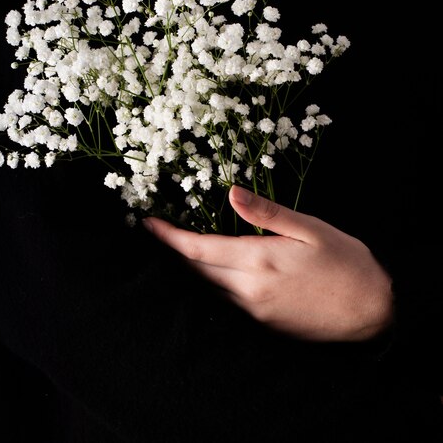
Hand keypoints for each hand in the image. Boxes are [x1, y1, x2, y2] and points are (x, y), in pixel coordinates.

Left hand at [143, 185, 393, 341]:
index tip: (147, 223)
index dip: (168, 237)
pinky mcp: (263, 325)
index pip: (197, 249)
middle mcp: (248, 290)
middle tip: (155, 233)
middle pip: (195, 271)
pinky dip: (209, 286)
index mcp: (258, 260)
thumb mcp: (309, 228)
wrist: (373, 310)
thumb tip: (231, 194)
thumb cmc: (345, 261)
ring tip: (174, 249)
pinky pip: (224, 303)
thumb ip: (267, 213)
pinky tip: (208, 274)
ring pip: (207, 289)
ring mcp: (254, 312)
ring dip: (188, 270)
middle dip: (172, 252)